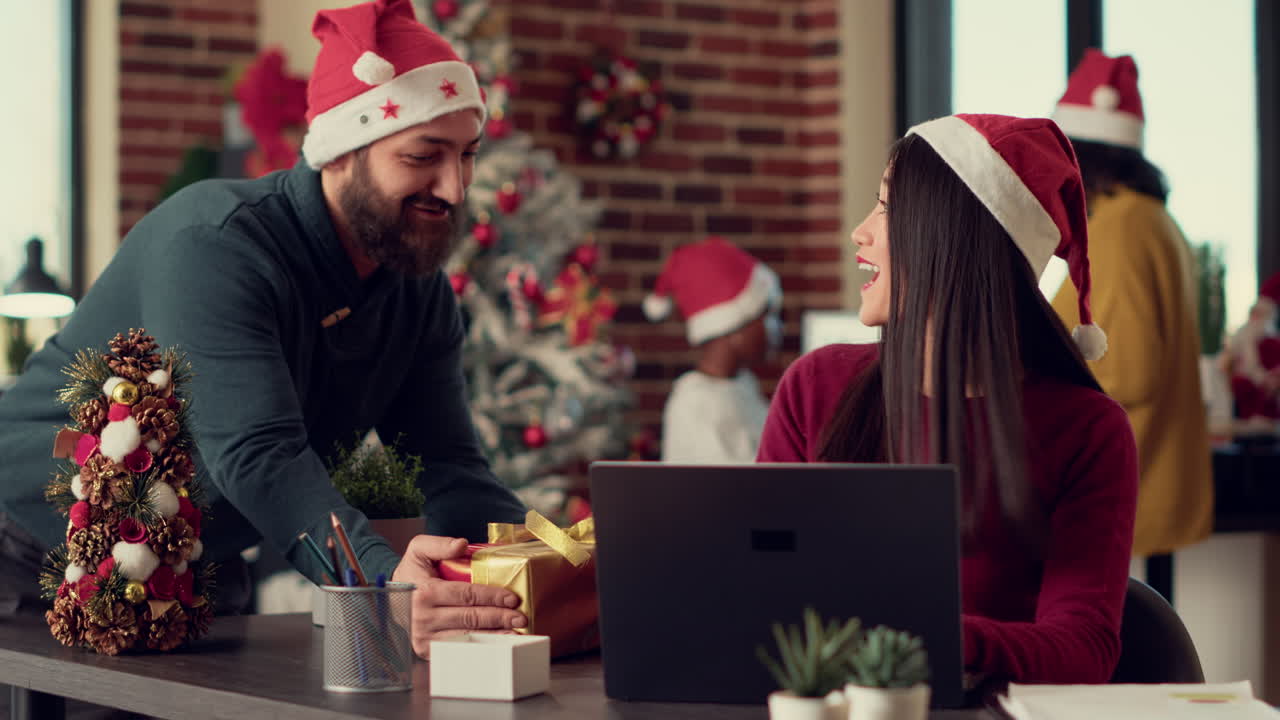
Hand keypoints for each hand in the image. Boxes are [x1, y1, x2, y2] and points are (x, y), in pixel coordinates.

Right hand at [391, 534, 526, 658]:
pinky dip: (479, 646)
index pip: (466, 595)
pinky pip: (457, 648)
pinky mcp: (427, 650)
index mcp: (424, 592)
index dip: (491, 597)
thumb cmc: (411, 573)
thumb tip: (461, 544)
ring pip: (466, 637)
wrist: (392, 597)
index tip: (511, 598)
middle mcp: (423, 617)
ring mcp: (425, 637)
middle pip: (470, 618)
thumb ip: (439, 544)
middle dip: (498, 618)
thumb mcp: (418, 550)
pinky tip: (496, 643)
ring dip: (493, 636)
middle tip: (520, 618)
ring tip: (514, 633)